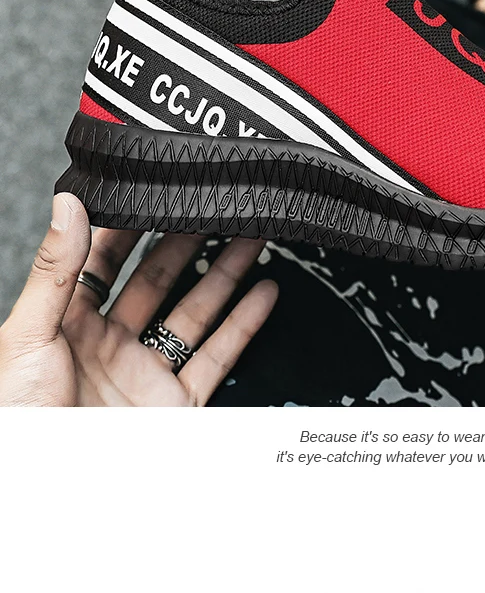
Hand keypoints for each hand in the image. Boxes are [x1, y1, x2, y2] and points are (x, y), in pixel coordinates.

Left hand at [0, 194, 277, 405]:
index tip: (156, 191)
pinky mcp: (174, 404)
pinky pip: (217, 357)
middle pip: (158, 279)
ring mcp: (145, 374)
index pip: (103, 261)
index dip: (130, 226)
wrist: (52, 491)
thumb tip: (67, 206)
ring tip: (251, 236)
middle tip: (212, 206)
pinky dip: (245, 324)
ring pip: (195, 312)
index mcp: (67, 325)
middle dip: (188, 240)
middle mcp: (109, 345)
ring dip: (226, 273)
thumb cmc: (21, 421)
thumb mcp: (25, 338)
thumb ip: (54, 272)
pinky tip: (262, 294)